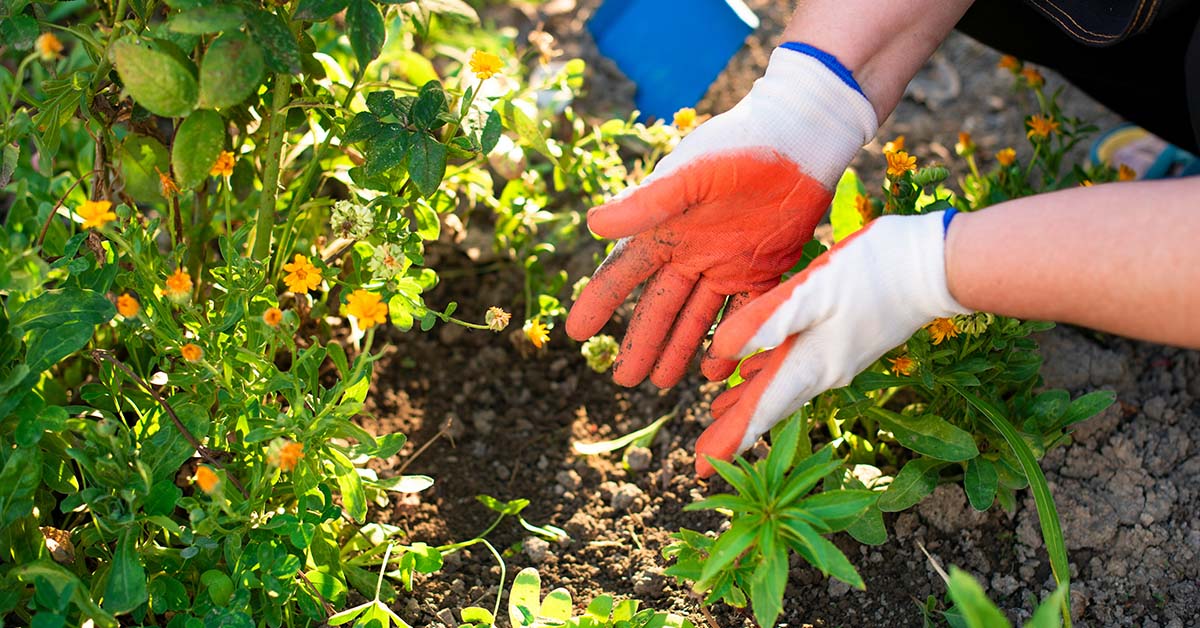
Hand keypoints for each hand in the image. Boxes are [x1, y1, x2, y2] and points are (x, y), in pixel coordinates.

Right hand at [566, 44, 877, 388]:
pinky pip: (744, 314)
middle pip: (659, 307)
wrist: (800, 137)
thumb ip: (645, 204)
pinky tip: (720, 370)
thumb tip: (592, 226)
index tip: (575, 334)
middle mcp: (690, 251)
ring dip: (679, 349)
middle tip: (625, 381)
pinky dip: (732, 342)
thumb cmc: (739, 145)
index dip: (598, 303)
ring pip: (697, 318)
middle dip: (641, 343)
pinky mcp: (763, 269)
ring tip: (663, 384)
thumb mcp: (689, 174)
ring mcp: (726, 264)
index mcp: (664, 229)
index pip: (622, 273)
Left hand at [695, 211, 968, 476]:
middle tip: (700, 459)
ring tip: (716, 413)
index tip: (698, 469)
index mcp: (811, 365)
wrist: (936, 265)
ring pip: (781, 388)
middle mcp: (822, 372)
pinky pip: (797, 368)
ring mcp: (836, 359)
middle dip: (733, 431)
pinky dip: (769, 374)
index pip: (761, 412)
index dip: (728, 440)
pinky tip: (754, 368)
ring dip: (749, 403)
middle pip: (769, 408)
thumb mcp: (814, 290)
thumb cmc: (874, 273)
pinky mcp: (845, 341)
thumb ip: (768, 321)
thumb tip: (722, 351)